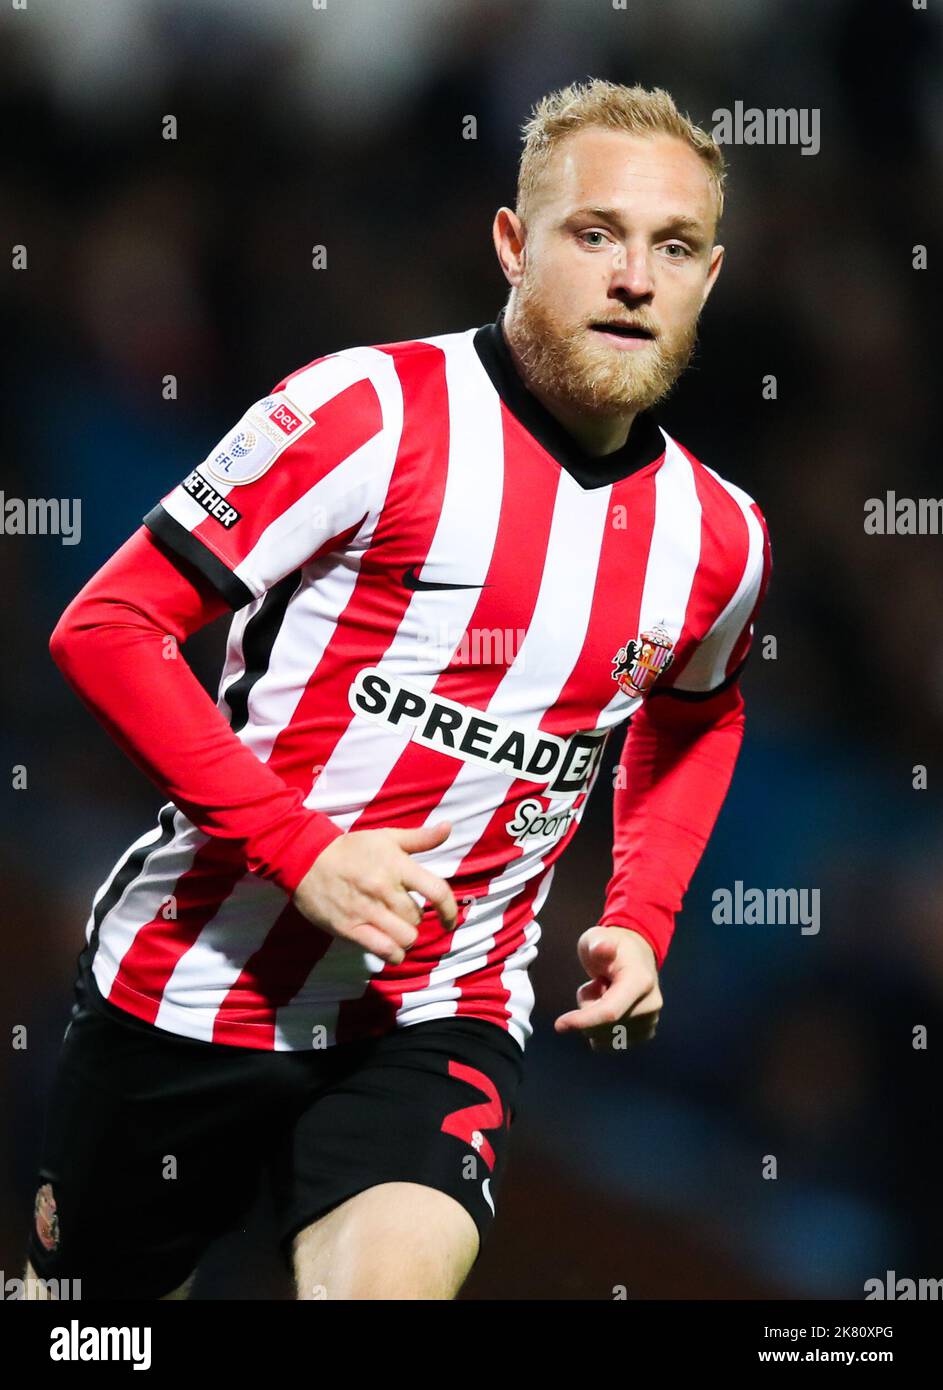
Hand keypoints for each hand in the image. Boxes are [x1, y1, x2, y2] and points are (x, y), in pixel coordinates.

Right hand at [291, 820, 457, 964]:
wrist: (306, 858)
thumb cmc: (350, 849)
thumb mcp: (386, 838)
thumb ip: (420, 838)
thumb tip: (448, 828)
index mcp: (396, 866)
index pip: (437, 891)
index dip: (450, 910)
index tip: (451, 919)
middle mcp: (384, 889)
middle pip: (417, 918)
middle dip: (415, 919)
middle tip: (403, 913)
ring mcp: (366, 910)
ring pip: (405, 938)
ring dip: (406, 938)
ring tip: (397, 930)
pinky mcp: (349, 928)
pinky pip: (384, 950)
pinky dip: (393, 954)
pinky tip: (391, 948)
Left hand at [554, 926, 661, 1051]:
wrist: (636, 955)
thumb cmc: (612, 945)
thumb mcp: (599, 937)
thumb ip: (598, 944)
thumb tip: (603, 948)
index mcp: (640, 981)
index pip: (610, 1012)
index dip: (584, 1020)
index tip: (559, 1025)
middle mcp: (651, 1004)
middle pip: (605, 1028)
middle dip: (586, 1012)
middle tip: (595, 985)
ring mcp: (650, 1020)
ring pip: (605, 1039)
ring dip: (593, 1021)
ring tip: (603, 994)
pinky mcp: (646, 1032)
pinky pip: (611, 1043)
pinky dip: (601, 1029)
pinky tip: (609, 1007)